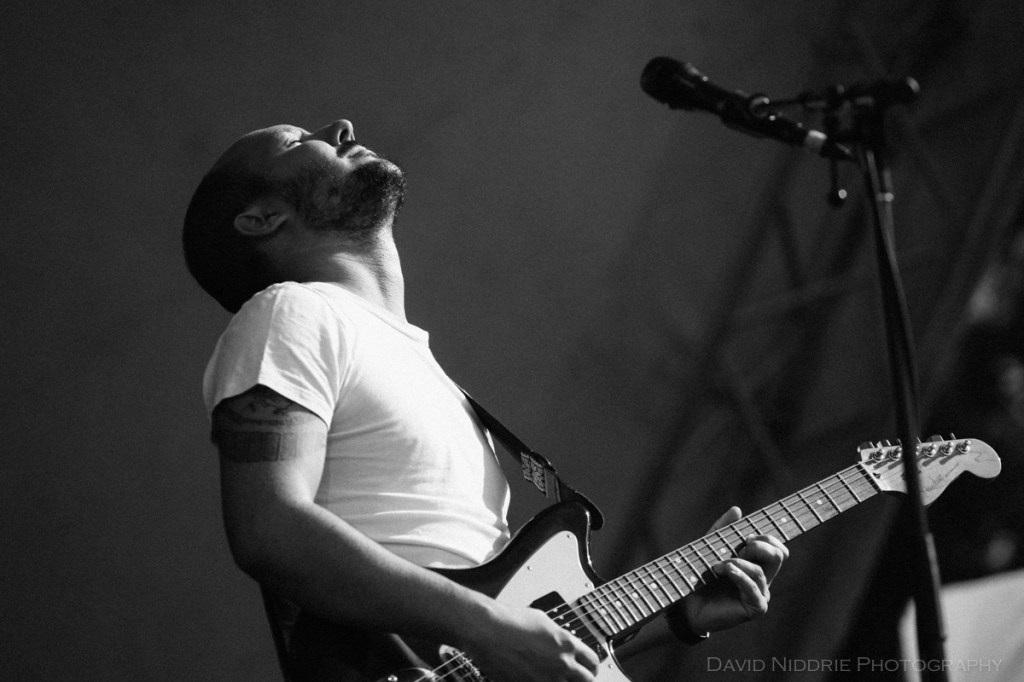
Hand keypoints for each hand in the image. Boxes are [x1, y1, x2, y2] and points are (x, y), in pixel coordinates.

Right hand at [463, 603, 599, 681]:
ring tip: (557, 678)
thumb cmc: (510, 621)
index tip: (589, 667)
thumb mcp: (543, 621)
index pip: (593, 662)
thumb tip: (563, 643)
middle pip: (587, 681)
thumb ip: (559, 636)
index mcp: (567, 644)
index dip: (592, 665)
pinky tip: (538, 678)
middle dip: (584, 678)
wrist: (488, 631)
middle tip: (579, 677)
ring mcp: (546, 680)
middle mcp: (561, 664)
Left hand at [682, 506, 788, 633]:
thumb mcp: (710, 547)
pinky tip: (726, 570)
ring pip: (761, 571)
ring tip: (716, 565)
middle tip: (740, 547)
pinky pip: (754, 588)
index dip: (767, 537)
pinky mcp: (754, 607)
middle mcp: (762, 578)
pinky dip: (739, 575)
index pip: (777, 547)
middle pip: (779, 555)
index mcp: (756, 563)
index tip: (746, 536)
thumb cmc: (700, 576)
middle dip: (760, 546)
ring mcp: (760, 593)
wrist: (688, 605)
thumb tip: (737, 509)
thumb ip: (723, 529)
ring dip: (737, 562)